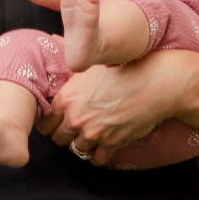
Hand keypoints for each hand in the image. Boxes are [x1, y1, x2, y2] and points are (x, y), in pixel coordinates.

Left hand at [35, 54, 186, 163]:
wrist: (154, 82)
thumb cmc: (124, 67)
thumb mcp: (92, 61)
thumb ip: (69, 54)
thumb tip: (53, 40)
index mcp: (67, 98)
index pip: (45, 122)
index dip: (50, 122)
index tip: (57, 121)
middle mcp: (76, 118)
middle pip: (58, 138)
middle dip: (65, 134)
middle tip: (73, 129)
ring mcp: (94, 133)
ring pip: (77, 150)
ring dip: (83, 144)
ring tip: (90, 134)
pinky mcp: (112, 143)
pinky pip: (98, 159)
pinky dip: (100, 155)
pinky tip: (103, 145)